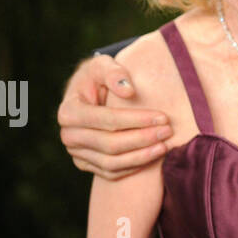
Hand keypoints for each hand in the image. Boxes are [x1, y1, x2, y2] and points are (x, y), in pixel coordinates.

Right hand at [57, 55, 171, 180]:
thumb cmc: (98, 76)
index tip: (163, 117)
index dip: (137, 120)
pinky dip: (133, 167)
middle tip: (168, 131)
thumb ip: (114, 73)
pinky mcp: (86, 163)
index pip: (107, 120)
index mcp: (69, 111)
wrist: (89, 92)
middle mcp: (69, 135)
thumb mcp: (102, 65)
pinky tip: (153, 157)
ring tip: (164, 146)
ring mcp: (76, 152)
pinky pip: (110, 172)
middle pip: (110, 144)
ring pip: (111, 162)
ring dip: (140, 156)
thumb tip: (128, 91)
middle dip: (142, 139)